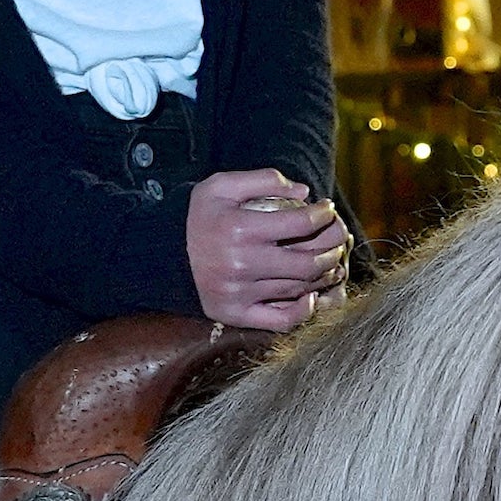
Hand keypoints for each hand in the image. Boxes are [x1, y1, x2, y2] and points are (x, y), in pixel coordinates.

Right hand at [188, 168, 344, 330]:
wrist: (162, 254)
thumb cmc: (198, 216)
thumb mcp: (221, 185)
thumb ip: (264, 179)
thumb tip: (304, 193)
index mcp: (241, 229)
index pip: (302, 224)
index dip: (324, 215)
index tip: (327, 209)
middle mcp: (242, 263)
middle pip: (309, 261)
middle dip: (333, 246)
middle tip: (338, 236)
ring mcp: (240, 292)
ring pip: (299, 288)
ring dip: (324, 274)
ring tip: (330, 259)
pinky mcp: (236, 314)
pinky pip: (281, 320)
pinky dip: (303, 311)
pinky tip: (310, 295)